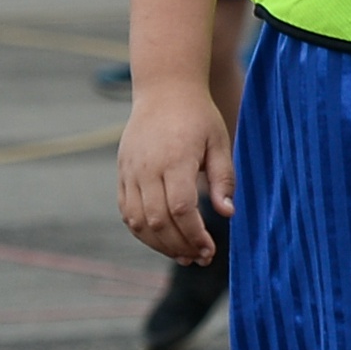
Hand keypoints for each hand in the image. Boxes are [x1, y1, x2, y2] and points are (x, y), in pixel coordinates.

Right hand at [115, 88, 233, 260]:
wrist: (164, 91)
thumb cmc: (198, 117)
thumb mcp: (219, 143)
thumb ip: (223, 180)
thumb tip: (228, 214)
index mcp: (175, 160)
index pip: (181, 208)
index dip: (194, 235)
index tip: (209, 250)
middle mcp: (147, 168)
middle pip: (157, 220)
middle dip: (179, 246)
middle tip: (199, 258)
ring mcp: (130, 171)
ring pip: (137, 221)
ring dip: (159, 244)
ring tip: (182, 255)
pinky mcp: (122, 173)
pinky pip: (126, 211)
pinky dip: (142, 231)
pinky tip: (163, 239)